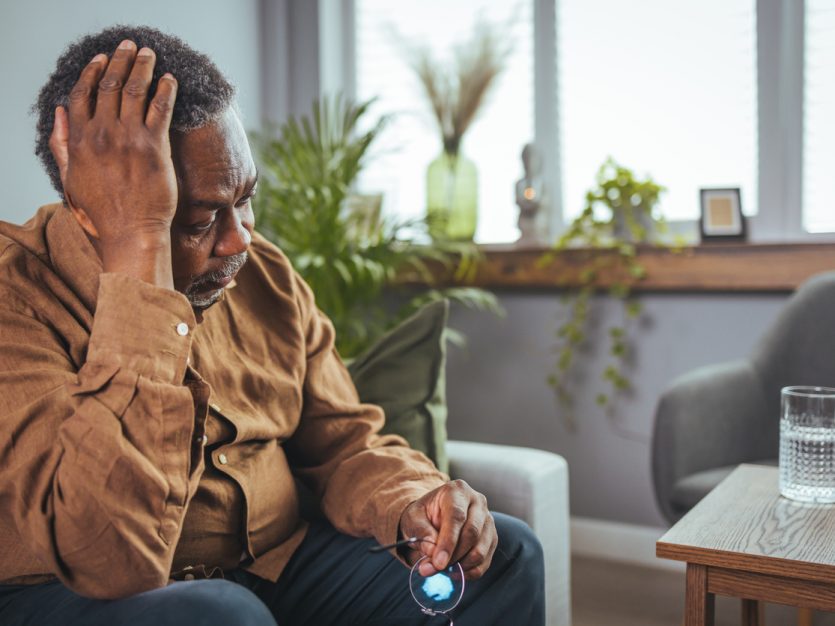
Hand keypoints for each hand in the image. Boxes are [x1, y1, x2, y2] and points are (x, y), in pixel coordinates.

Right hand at [49, 39, 178, 286]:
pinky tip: (170, 79)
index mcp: (81, 140)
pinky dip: (166, 90)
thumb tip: (58, 112)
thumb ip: (62, 144)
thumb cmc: (101, 212)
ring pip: (135, 90)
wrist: (131, 233)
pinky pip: (161, 109)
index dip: (92, 72)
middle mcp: (103, 134)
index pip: (83, 94)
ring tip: (149, 53)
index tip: (101, 58)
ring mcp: (130, 139)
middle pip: (110, 85)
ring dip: (143, 66)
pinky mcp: (155, 147)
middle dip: (120, 60)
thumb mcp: (70, 178)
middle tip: (130, 46)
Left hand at [399, 480, 496, 579]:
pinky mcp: (491, 538)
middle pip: (472, 533)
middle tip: (434, 569)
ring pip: (480, 550)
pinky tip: (453, 572)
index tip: (438, 563)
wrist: (433, 517)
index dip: (448, 542)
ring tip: (441, 569)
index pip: (457, 516)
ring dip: (460, 566)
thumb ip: (421, 533)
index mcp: (457, 491)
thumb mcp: (413, 519)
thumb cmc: (423, 516)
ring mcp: (488, 521)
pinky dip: (468, 572)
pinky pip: (484, 561)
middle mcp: (478, 502)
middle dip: (453, 556)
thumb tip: (432, 552)